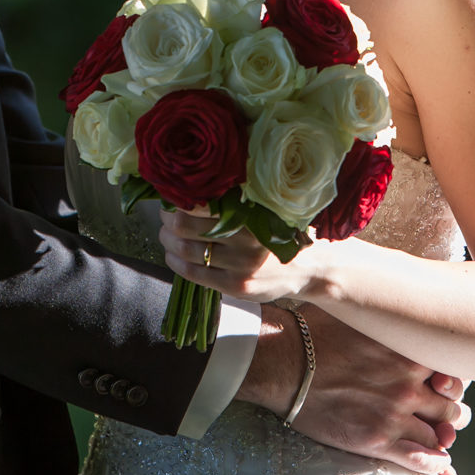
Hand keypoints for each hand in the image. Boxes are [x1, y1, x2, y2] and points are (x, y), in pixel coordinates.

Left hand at [159, 207, 319, 303]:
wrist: (309, 268)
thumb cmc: (280, 231)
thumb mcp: (265, 208)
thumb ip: (236, 200)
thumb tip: (193, 188)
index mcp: (252, 212)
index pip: (202, 202)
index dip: (179, 198)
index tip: (172, 194)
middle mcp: (246, 238)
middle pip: (187, 226)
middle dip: (168, 220)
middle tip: (165, 215)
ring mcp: (240, 265)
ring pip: (187, 250)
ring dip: (168, 241)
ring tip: (165, 234)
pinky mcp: (235, 286)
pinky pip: (194, 273)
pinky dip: (176, 262)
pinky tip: (171, 254)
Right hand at [286, 305, 469, 474]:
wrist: (284, 362)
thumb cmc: (315, 331)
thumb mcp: (357, 308)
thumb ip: (385, 311)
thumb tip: (392, 291)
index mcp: (409, 348)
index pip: (454, 367)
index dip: (452, 377)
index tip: (444, 381)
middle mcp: (409, 382)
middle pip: (452, 402)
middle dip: (450, 409)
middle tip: (443, 411)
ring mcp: (395, 412)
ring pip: (440, 432)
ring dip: (442, 435)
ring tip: (440, 436)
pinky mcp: (378, 439)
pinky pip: (421, 459)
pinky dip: (434, 464)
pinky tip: (439, 464)